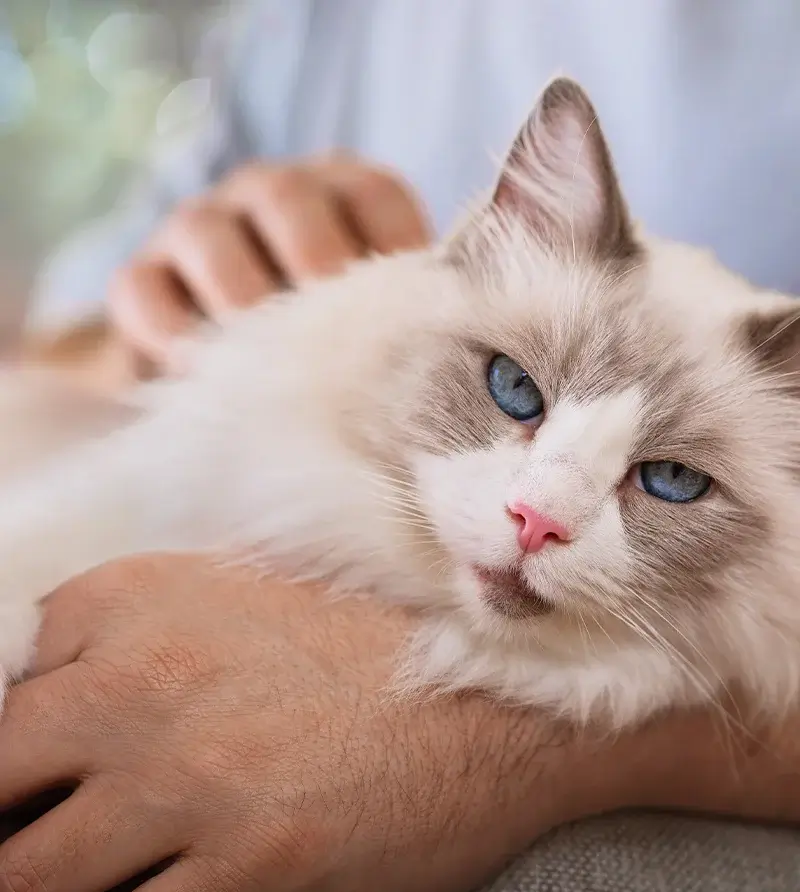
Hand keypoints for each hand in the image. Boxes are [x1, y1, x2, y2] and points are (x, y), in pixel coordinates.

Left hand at [0, 557, 796, 891]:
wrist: (501, 698)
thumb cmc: (365, 647)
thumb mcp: (224, 596)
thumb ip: (119, 639)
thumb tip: (33, 713)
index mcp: (127, 602)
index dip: (2, 765)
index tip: (15, 799)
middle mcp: (141, 682)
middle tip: (0, 866)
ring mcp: (194, 779)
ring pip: (22, 885)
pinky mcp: (253, 867)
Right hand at [108, 156, 430, 373]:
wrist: (222, 387)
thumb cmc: (326, 361)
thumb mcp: (376, 337)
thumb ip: (416, 336)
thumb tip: (491, 386)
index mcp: (342, 195)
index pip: (372, 194)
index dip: (392, 249)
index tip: (410, 319)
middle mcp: (269, 194)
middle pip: (289, 200)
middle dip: (316, 267)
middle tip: (340, 337)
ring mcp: (196, 228)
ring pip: (208, 236)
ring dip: (241, 301)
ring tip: (269, 363)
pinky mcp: (139, 278)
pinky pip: (143, 291)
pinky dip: (171, 333)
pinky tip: (202, 378)